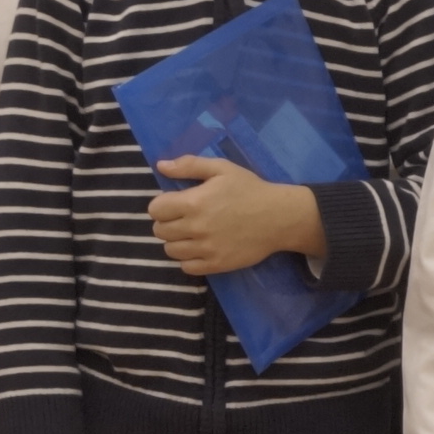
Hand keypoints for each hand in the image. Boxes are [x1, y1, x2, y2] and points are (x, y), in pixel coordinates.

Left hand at [151, 156, 326, 278]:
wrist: (279, 217)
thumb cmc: (250, 189)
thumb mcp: (221, 168)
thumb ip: (189, 165)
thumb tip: (161, 165)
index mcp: (193, 202)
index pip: (155, 210)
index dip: (161, 205)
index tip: (173, 203)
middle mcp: (196, 227)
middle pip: (160, 231)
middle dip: (167, 223)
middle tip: (183, 218)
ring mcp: (206, 249)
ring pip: (170, 250)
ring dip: (176, 241)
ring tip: (191, 234)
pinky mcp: (216, 264)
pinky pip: (187, 267)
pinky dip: (188, 259)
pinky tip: (200, 248)